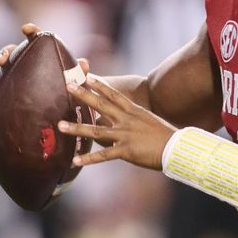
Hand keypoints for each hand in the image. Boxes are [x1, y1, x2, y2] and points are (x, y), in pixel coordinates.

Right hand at [0, 23, 89, 92]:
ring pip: (3, 66)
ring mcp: (18, 68)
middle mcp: (28, 56)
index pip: (37, 36)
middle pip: (13, 49)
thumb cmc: (73, 80)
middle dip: (5, 52)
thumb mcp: (79, 77)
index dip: (31, 31)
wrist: (66, 94)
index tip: (26, 28)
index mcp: (44, 50)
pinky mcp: (13, 79)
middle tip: (1, 60)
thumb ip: (81, 70)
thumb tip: (85, 63)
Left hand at [58, 74, 173, 170]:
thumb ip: (137, 122)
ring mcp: (125, 135)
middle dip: (83, 95)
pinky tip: (75, 160)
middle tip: (68, 85)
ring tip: (60, 125)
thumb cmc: (167, 137)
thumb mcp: (151, 123)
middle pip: (101, 105)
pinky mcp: (126, 151)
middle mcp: (127, 121)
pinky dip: (88, 159)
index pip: (114, 95)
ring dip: (77, 128)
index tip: (88, 76)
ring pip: (96, 131)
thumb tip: (129, 124)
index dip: (100, 85)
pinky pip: (103, 156)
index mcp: (134, 112)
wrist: (177, 148)